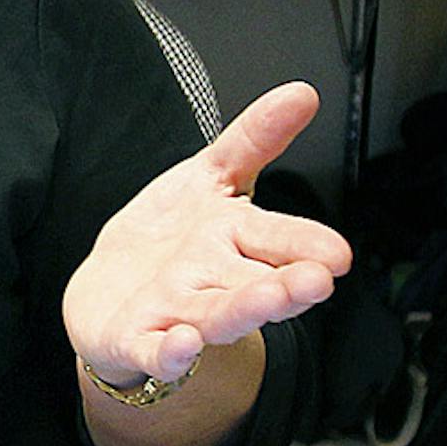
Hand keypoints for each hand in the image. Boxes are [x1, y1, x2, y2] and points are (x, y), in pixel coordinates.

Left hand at [62, 82, 351, 387]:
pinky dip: (171, 352)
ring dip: (243, 311)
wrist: (109, 294)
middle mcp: (216, 282)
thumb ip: (253, 139)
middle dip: (287, 284)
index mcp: (237, 242)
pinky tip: (182, 344)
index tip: (337, 254)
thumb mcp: (209, 178)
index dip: (307, 246)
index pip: (280, 241)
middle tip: (316, 280)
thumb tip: (301, 93)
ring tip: (269, 300)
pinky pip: (157, 349)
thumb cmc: (168, 239)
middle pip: (256, 284)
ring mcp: (179, 315)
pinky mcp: (139, 340)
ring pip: (216, 315)